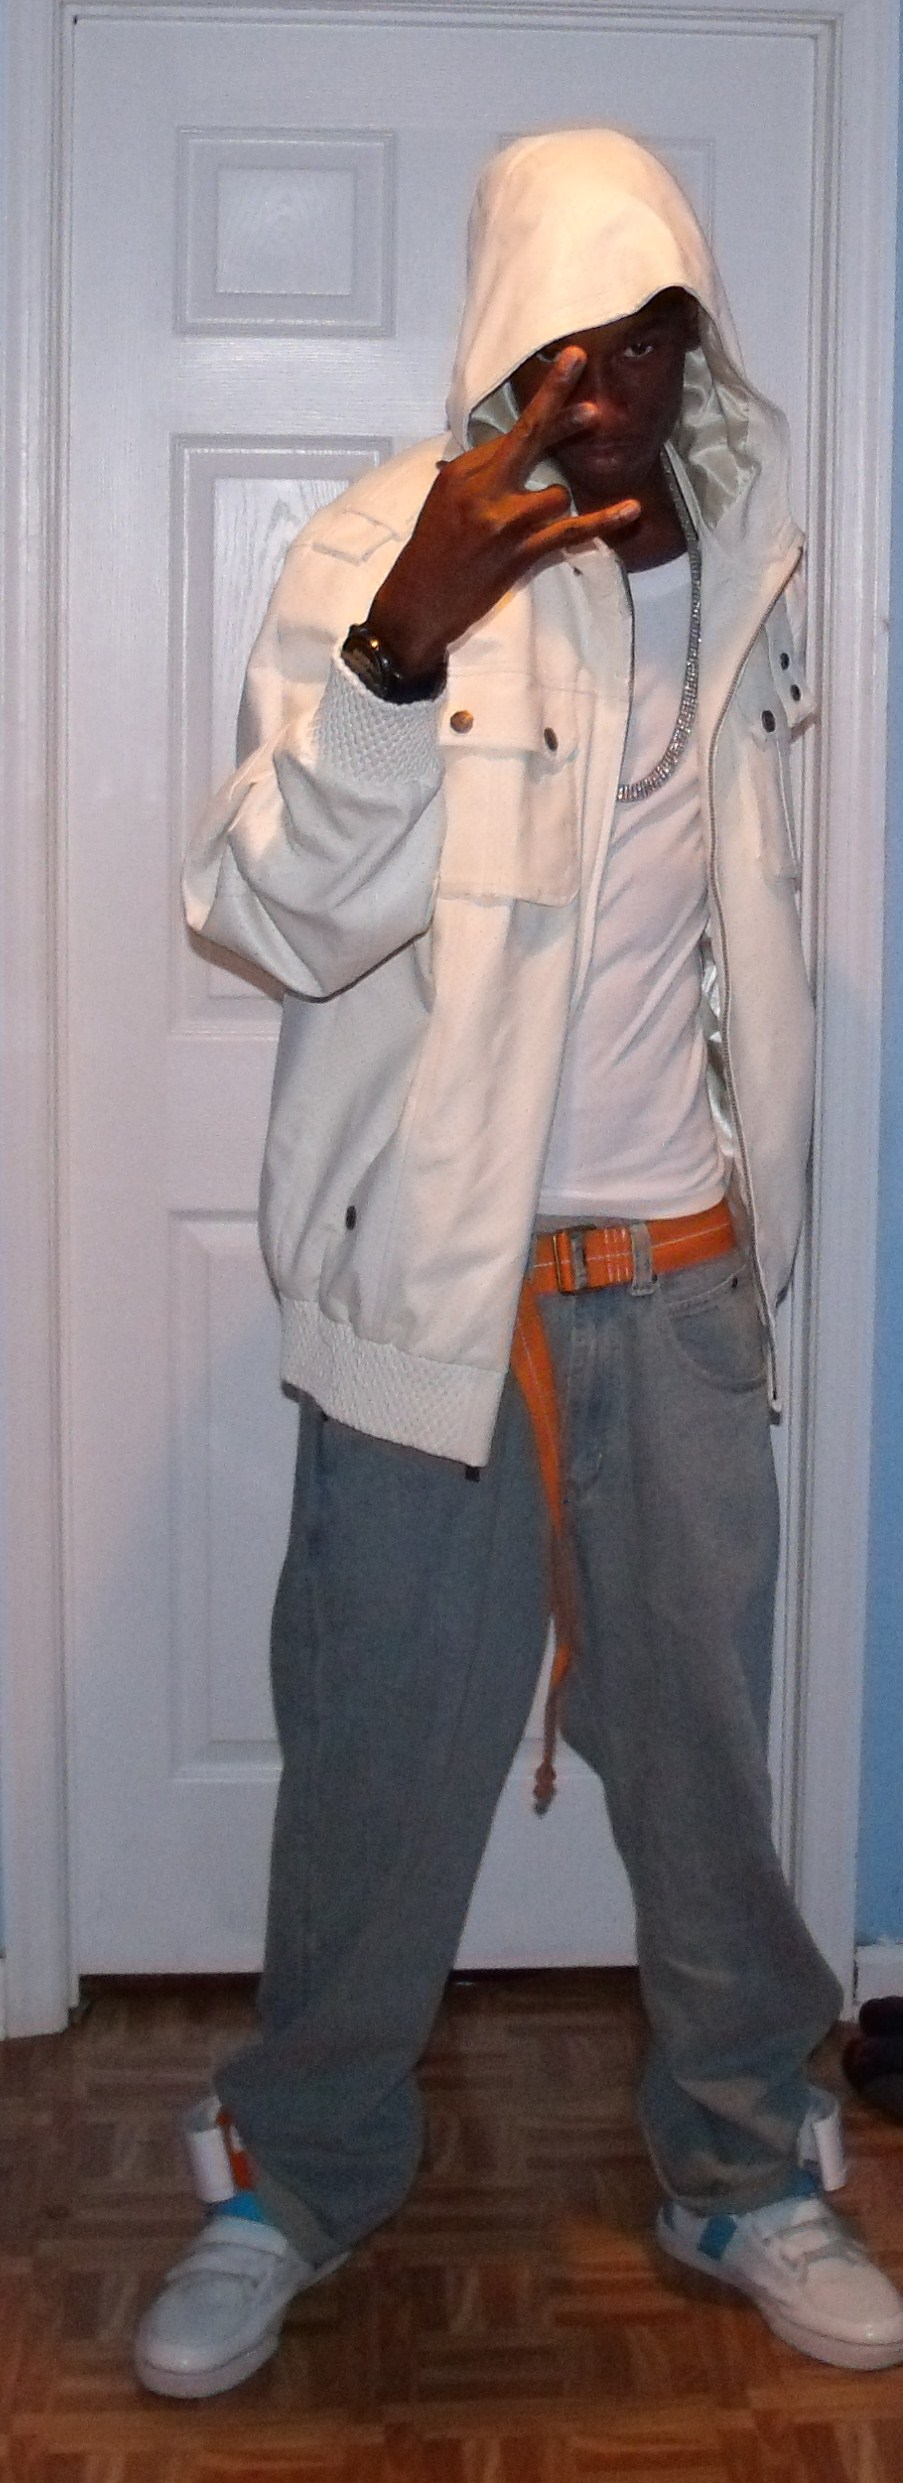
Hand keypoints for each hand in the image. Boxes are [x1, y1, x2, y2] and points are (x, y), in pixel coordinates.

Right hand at [365, 348, 639, 676]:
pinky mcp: (520, 553)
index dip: (542, 405)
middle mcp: (481, 489)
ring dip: (554, 507)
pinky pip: (571, 531)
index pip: (508, 435)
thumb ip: (477, 474)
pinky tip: (631, 509)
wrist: (417, 604)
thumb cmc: (431, 553)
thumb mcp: (443, 502)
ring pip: (555, 492)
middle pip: (527, 436)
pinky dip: (603, 521)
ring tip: (527, 529)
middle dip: (554, 398)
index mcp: (461, 472)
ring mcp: (502, 521)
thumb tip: (509, 451)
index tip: (566, 367)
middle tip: (578, 359)